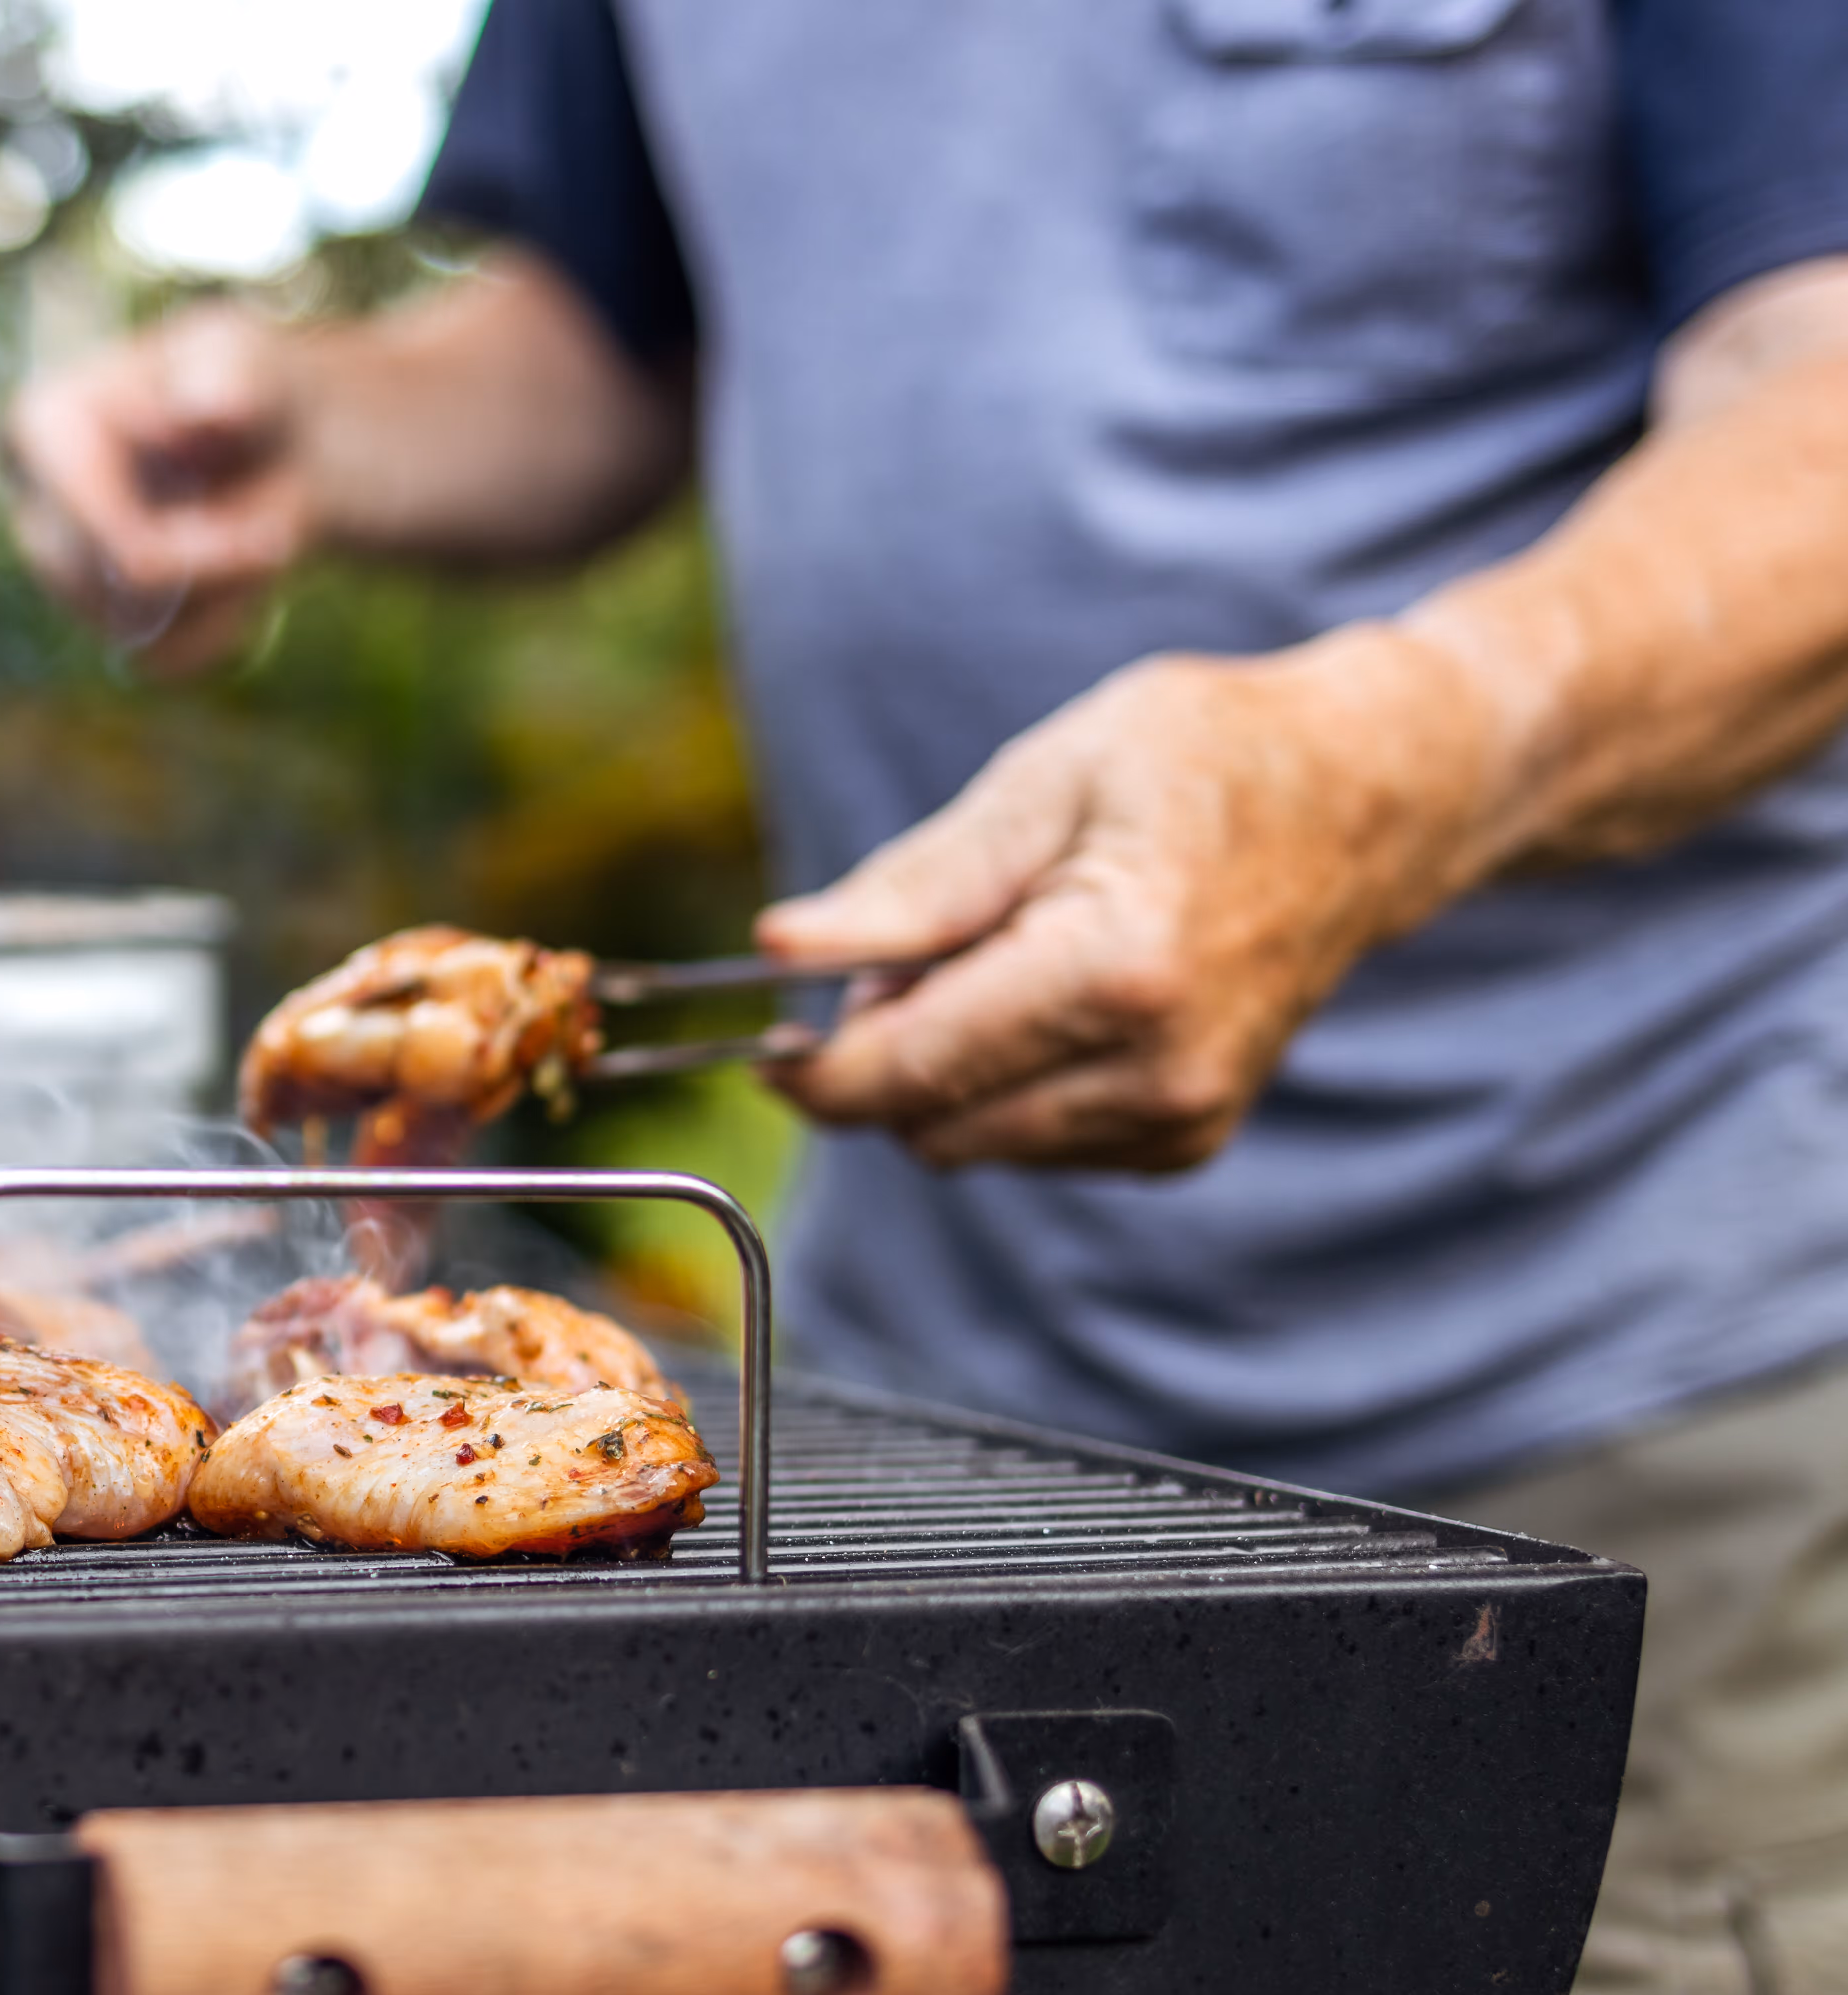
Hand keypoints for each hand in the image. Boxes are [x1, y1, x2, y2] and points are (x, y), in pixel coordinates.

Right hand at [0, 303, 315, 675]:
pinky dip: (219, 631)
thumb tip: (203, 408)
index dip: (198, 555)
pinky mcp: (95, 619)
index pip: (103, 538)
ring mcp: (58, 573)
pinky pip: (162, 661)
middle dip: (217, 575)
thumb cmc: (249, 386)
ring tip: (261, 542)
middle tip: (283, 541)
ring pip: (141, 633)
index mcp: (39, 429)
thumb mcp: (250, 362)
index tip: (275, 539)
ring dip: (223, 598)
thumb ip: (231, 380)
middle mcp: (33, 508)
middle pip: (123, 593)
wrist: (270, 440)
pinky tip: (240, 579)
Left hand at [753, 626, 1501, 1170]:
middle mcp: (1157, 1071)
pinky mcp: (1183, 1142)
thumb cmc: (1201, 761)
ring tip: (1002, 953)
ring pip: (971, 1144)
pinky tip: (1052, 996)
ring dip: (944, 1071)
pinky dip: (1004, 1085)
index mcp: (1115, 973)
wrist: (1364, 800)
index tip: (767, 1031)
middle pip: (929, 1124)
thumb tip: (779, 949)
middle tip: (915, 948)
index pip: (906, 1072)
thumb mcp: (1043, 780)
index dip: (813, 1066)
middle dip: (885, 1053)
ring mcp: (1178, 1119)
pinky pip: (1030, 1142)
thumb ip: (912, 886)